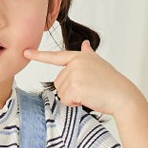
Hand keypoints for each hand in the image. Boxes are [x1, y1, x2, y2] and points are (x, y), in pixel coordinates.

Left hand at [23, 39, 139, 116]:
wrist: (122, 96)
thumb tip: (85, 44)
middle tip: (88, 89)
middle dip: (70, 90)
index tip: (25, 52)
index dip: (39, 55)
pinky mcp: (75, 87)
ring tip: (89, 93)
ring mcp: (75, 74)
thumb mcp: (99, 64)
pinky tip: (88, 98)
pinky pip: (66, 99)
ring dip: (73, 97)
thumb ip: (88, 55)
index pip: (56, 56)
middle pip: (58, 82)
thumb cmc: (111, 82)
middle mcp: (76, 62)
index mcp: (80, 56)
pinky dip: (75, 103)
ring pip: (61, 92)